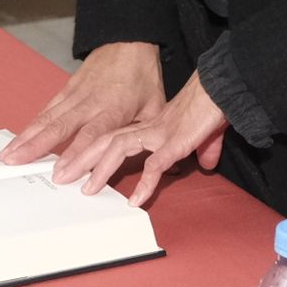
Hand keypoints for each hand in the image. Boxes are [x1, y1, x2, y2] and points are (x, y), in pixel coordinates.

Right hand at [0, 42, 163, 166]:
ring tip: (7, 155)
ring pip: (47, 118)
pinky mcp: (66, 90)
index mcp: (114, 108)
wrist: (128, 42)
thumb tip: (161, 166)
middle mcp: (89, 102)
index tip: (61, 174)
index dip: (76, 155)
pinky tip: (17, 140)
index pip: (92, 136)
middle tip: (16, 163)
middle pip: (60, 127)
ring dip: (26, 137)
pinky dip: (30, 126)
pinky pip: (46, 110)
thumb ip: (150, 137)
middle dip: (37, 147)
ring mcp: (74, 95)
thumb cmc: (142, 78)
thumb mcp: (155, 107)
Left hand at [52, 78, 229, 207]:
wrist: (225, 86)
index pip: (112, 135)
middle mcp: (148, 127)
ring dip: (100, 170)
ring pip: (119, 149)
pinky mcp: (175, 141)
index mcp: (150, 124)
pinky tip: (135, 201)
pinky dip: (145, 184)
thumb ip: (201, 147)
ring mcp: (159, 133)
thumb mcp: (203, 131)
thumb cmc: (213, 103)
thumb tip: (207, 163)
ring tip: (86, 190)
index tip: (75, 165)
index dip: (92, 148)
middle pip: (105, 140)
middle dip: (80, 159)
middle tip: (60, 177)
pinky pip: (155, 165)